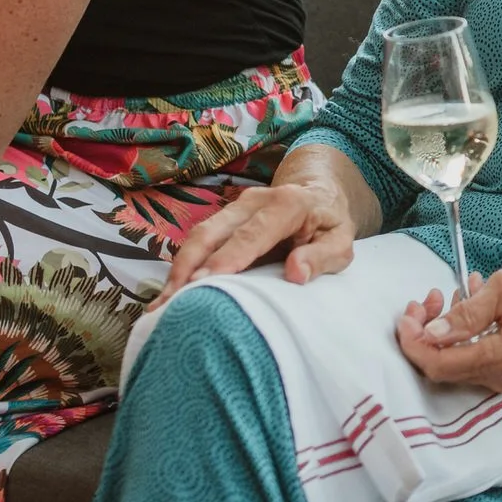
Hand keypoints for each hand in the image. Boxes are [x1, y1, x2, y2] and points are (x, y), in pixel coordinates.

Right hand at [158, 178, 355, 300]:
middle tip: (170, 303)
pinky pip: (198, 242)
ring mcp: (235, 207)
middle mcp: (255, 201)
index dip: (227, 258)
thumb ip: (321, 256)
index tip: (204, 283)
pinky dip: (181, 268)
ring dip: (177, 270)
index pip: (254, 233)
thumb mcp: (342, 242)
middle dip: (188, 266)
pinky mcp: (224, 219)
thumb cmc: (330, 225)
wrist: (320, 195)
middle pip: (213, 231)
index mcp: (288, 204)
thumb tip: (295, 273)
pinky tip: (169, 296)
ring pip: (198, 236)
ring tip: (160, 306)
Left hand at [397, 262, 501, 396]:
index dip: (413, 341)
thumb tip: (433, 331)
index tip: (407, 314)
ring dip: (439, 329)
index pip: (437, 364)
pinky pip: (468, 356)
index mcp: (499, 357)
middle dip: (423, 332)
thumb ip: (468, 312)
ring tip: (444, 294)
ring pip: (452, 360)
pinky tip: (465, 302)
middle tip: (425, 299)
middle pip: (440, 366)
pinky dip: (457, 332)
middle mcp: (498, 376)